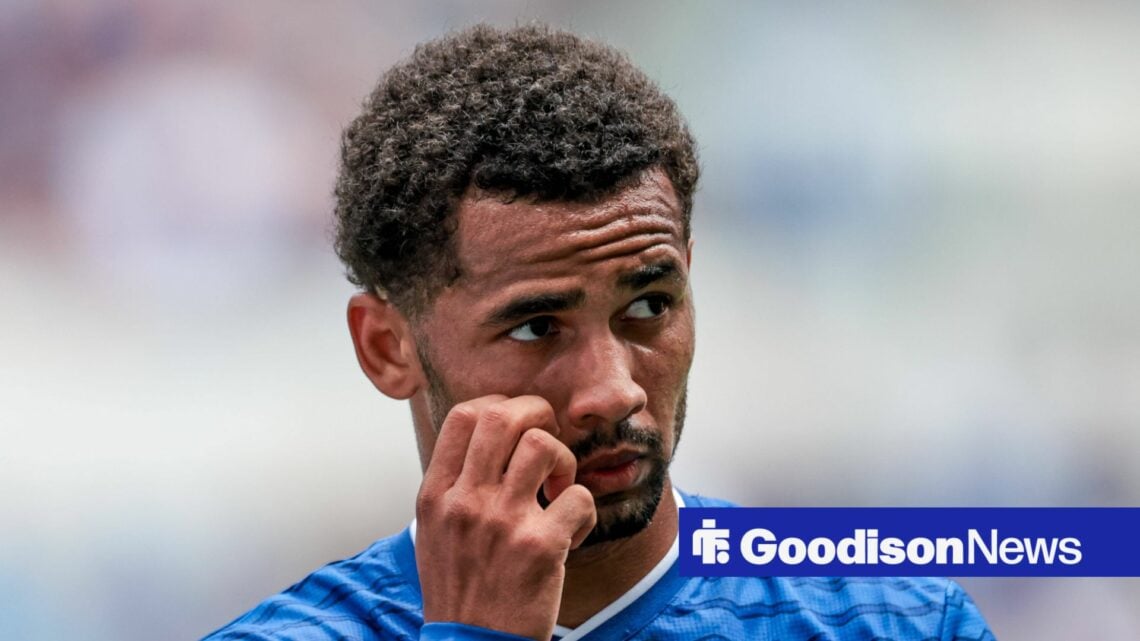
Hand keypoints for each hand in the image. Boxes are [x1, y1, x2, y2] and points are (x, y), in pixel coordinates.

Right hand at [414, 394, 597, 639]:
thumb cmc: (460, 592)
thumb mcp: (434, 532)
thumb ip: (453, 486)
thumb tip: (485, 440)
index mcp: (437, 495)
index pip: (464, 416)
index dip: (499, 405)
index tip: (516, 425)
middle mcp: (466, 502)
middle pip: (504, 416)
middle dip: (537, 414)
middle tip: (548, 439)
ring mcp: (503, 521)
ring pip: (543, 445)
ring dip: (562, 459)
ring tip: (558, 486)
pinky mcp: (541, 546)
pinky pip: (579, 495)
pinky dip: (584, 509)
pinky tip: (571, 530)